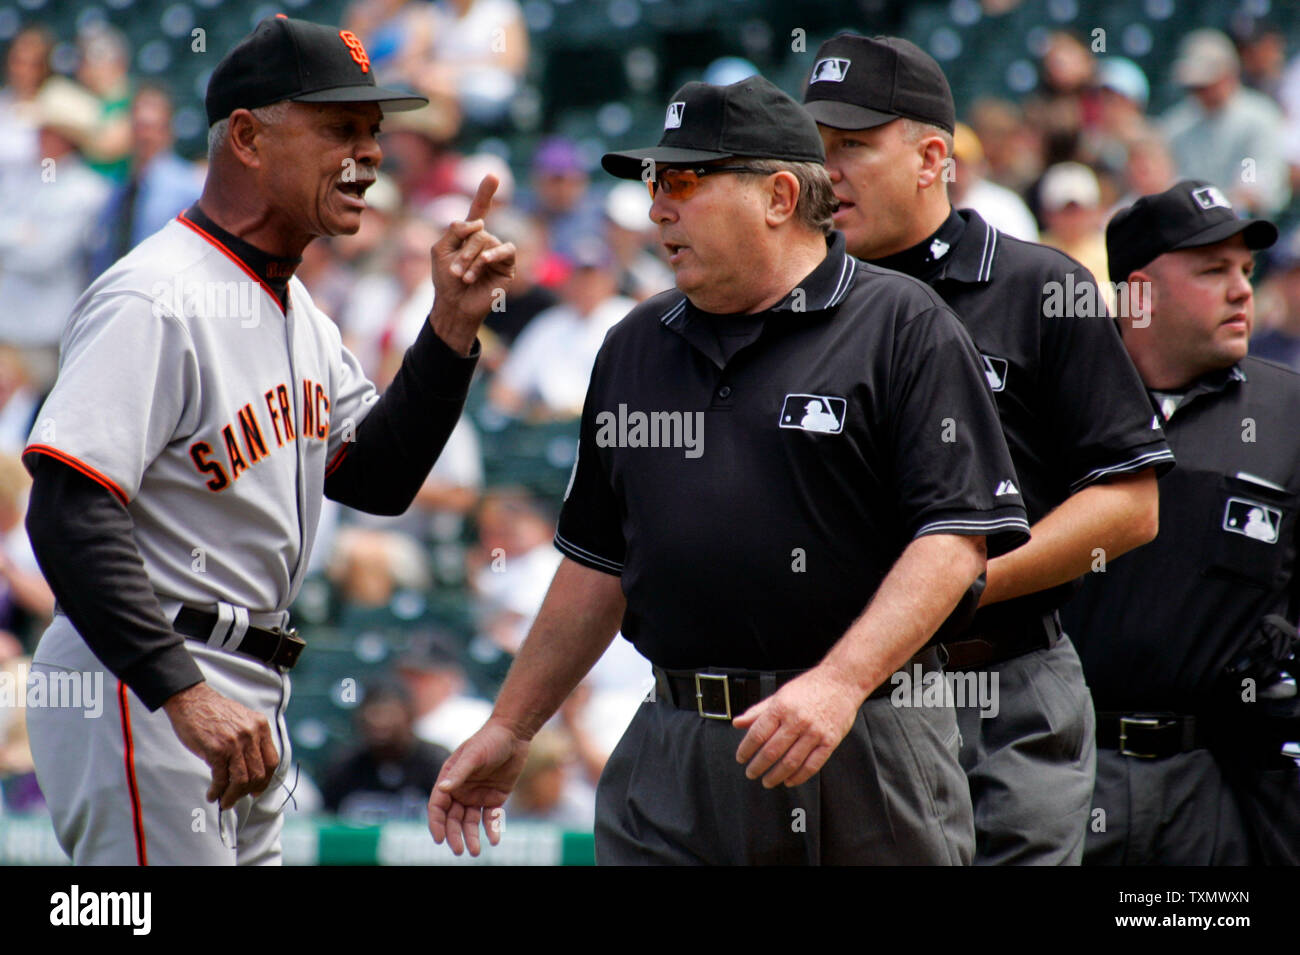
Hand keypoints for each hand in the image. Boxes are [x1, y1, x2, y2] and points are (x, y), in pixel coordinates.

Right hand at [162, 682, 278, 809]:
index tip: (258, 789)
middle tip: (237, 798)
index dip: (266, 780)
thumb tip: (253, 768)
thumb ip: (252, 740)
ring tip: (225, 800)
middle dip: (248, 791)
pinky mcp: (216, 750)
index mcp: (260, 727)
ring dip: (233, 796)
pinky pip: (221, 778)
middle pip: (258, 774)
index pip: (272, 761)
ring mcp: (234, 743)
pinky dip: (217, 791)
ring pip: (242, 780)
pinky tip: (213, 794)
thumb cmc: (215, 712)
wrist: (192, 700)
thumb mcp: (243, 720)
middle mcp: (251, 735)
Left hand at [428, 174, 515, 355]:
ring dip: (472, 259)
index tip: (492, 175)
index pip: (479, 209)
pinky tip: (485, 262)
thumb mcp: (440, 250)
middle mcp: (485, 241)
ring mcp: (497, 253)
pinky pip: (506, 250)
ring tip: (464, 276)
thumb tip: (479, 223)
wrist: (454, 305)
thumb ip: (454, 231)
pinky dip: (493, 254)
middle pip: (478, 230)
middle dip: (464, 250)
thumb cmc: (445, 280)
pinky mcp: (507, 266)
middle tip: (456, 271)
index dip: (485, 193)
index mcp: (468, 235)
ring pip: (487, 242)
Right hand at [428, 719, 529, 855]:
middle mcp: (461, 790)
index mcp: (449, 779)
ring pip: (470, 822)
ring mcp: (477, 796)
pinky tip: (494, 840)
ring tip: (476, 851)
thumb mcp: (473, 755)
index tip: (439, 839)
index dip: (436, 823)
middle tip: (459, 851)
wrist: (514, 734)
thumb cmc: (489, 740)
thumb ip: (459, 773)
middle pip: (453, 819)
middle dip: (454, 835)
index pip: (437, 806)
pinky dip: (491, 830)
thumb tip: (442, 789)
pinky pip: (490, 818)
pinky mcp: (494, 798)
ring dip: (471, 837)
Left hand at [732, 667, 863, 787]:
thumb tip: (738, 723)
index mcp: (781, 707)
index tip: (741, 758)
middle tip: (751, 773)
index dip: (746, 749)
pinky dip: (799, 777)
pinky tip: (790, 780)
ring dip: (776, 776)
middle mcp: (797, 720)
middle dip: (758, 767)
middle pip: (771, 751)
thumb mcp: (780, 695)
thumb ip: (758, 711)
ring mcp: (814, 732)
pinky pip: (812, 765)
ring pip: (790, 762)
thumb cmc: (809, 687)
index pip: (757, 734)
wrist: (841, 682)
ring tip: (768, 781)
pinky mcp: (829, 741)